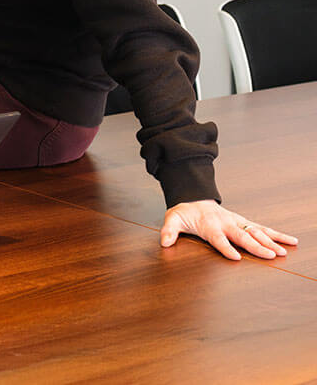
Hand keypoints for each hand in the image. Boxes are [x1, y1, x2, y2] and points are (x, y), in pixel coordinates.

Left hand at [161, 200, 297, 260]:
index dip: (225, 247)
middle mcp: (226, 223)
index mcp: (209, 225)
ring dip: (270, 241)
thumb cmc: (185, 212)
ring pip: (256, 231)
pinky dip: (276, 234)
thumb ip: (168, 231)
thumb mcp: (172, 219)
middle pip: (242, 235)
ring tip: (284, 251)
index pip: (217, 238)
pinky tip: (290, 241)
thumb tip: (164, 243)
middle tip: (270, 255)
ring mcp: (237, 221)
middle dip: (256, 246)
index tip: (235, 257)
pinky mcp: (244, 222)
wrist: (194, 197)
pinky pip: (262, 228)